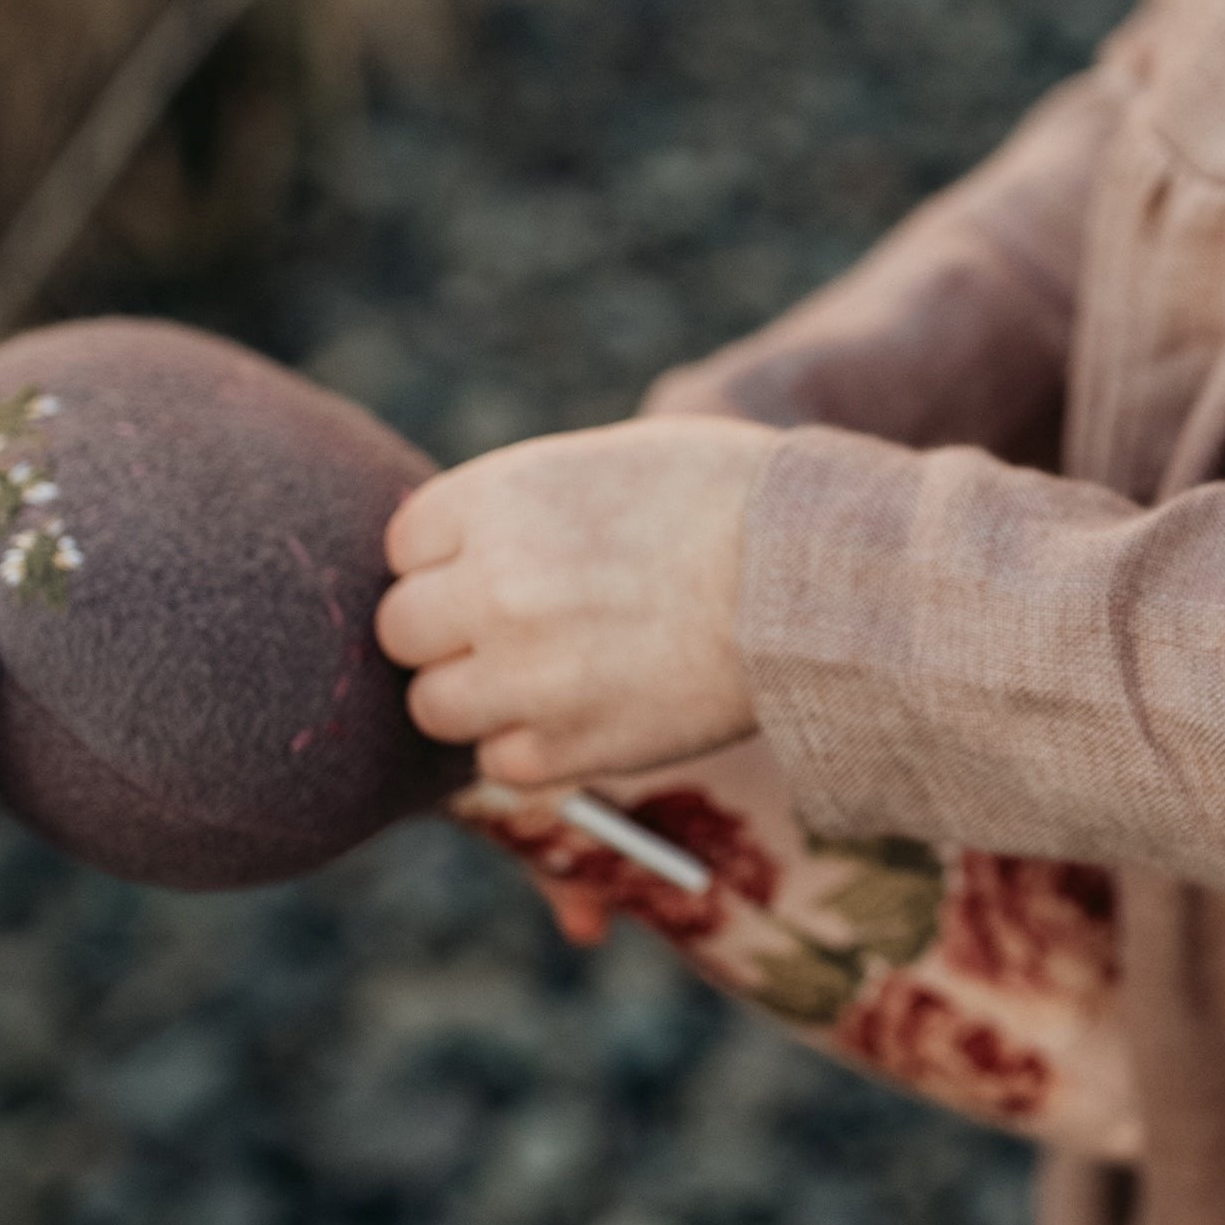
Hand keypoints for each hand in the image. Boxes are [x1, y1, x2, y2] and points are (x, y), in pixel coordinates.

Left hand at [378, 418, 776, 788]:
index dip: (451, 560)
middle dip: (450, 632)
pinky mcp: (569, 746)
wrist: (822, 577)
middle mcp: (494, 584)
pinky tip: (591, 708)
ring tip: (550, 675)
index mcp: (497, 498)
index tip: (504, 565)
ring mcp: (526, 672)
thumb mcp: (607, 462)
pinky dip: (534, 746)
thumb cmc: (728, 500)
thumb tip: (453, 557)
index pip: (405, 545)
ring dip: (480, 696)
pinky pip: (498, 762)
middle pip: (402, 629)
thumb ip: (517, 507)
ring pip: (434, 705)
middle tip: (518, 629)